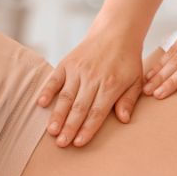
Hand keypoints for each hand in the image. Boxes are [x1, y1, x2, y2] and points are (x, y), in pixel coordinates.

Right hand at [37, 30, 143, 147]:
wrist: (116, 32)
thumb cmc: (127, 60)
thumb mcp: (136, 80)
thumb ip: (129, 100)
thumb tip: (124, 119)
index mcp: (111, 85)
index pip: (97, 112)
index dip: (88, 129)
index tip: (79, 143)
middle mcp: (92, 78)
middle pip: (79, 107)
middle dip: (70, 127)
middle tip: (62, 143)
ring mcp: (78, 70)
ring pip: (66, 96)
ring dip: (58, 115)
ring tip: (52, 131)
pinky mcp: (67, 63)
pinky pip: (55, 79)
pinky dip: (47, 90)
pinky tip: (40, 103)